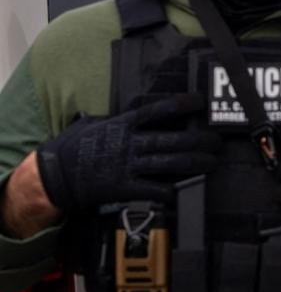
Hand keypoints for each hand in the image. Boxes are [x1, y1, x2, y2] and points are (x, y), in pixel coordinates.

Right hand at [36, 94, 219, 212]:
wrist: (53, 177)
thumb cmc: (70, 148)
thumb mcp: (90, 124)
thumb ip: (111, 119)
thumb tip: (122, 112)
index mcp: (121, 124)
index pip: (157, 110)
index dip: (181, 104)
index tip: (200, 101)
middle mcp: (128, 143)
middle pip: (172, 139)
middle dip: (199, 140)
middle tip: (217, 142)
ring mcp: (126, 166)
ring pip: (169, 162)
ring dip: (195, 163)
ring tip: (212, 162)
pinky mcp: (122, 187)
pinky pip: (152, 188)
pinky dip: (169, 190)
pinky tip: (183, 190)